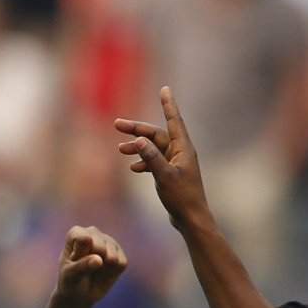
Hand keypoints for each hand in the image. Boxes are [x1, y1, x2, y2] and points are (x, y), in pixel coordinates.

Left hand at [53, 224, 128, 305]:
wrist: (79, 293)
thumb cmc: (70, 280)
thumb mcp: (70, 275)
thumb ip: (81, 266)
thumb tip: (99, 260)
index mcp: (77, 233)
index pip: (84, 239)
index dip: (80, 254)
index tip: (73, 261)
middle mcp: (94, 233)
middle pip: (100, 247)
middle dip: (93, 262)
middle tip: (85, 268)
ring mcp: (108, 242)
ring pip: (113, 255)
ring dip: (103, 269)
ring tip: (94, 271)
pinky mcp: (120, 253)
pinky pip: (121, 264)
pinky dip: (113, 273)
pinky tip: (104, 273)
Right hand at [114, 87, 209, 228]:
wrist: (191, 217)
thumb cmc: (181, 197)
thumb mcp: (164, 176)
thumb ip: (151, 157)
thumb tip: (138, 140)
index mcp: (183, 148)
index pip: (174, 120)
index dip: (168, 104)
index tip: (165, 89)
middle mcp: (180, 151)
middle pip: (156, 134)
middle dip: (137, 129)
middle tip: (116, 124)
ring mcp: (175, 161)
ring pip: (152, 147)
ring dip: (137, 146)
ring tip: (120, 150)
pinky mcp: (170, 172)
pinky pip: (154, 160)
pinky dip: (142, 161)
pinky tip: (133, 168)